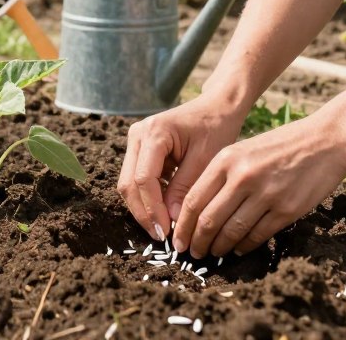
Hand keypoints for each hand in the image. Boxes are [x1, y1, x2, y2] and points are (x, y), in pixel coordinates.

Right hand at [118, 95, 242, 241]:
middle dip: (144, 213)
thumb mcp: (205, 160)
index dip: (153, 209)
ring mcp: (135, 140)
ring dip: (143, 207)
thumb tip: (174, 222)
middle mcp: (137, 135)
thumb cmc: (215, 128)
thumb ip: (185, 189)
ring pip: (129, 183)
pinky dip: (148, 197)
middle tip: (162, 237)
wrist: (216, 107)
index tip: (167, 233)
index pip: (144, 179)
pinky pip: (137, 178)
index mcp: (154, 133)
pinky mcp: (140, 148)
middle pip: (129, 183)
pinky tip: (164, 213)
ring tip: (163, 229)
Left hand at [170, 115, 345, 258]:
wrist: (323, 140)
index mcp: (226, 159)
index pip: (193, 199)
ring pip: (232, 231)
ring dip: (219, 247)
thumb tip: (198, 209)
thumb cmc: (278, 146)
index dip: (183, 225)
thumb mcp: (242, 150)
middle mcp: (242, 177)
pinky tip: (238, 249)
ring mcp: (265, 194)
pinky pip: (258, 235)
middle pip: (209, 219)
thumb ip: (220, 175)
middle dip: (197, 241)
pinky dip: (244, 246)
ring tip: (214, 253)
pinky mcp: (286, 210)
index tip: (177, 238)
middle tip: (192, 252)